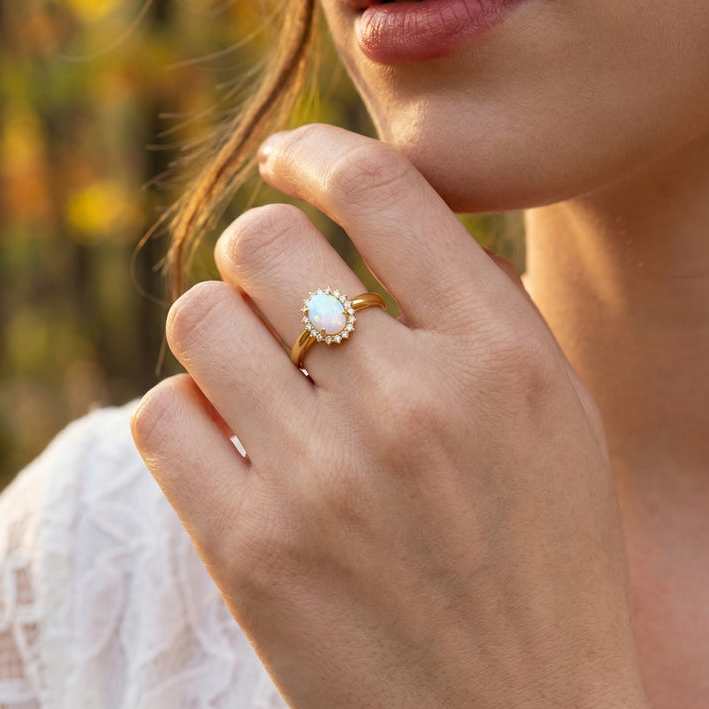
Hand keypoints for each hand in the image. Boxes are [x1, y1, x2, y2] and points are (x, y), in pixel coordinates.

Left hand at [132, 125, 647, 708]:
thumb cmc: (540, 556)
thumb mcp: (547, 411)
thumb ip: (466, 308)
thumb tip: (364, 218)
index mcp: (504, 356)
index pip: (381, 188)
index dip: (316, 152)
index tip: (291, 159)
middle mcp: (413, 403)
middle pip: (263, 241)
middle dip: (254, 252)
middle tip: (269, 288)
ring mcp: (323, 480)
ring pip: (197, 318)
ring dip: (215, 331)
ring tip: (250, 374)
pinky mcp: (251, 553)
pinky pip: (160, 415)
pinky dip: (183, 414)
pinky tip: (225, 444)